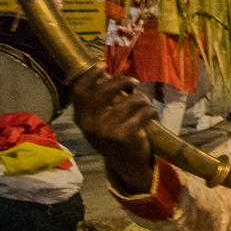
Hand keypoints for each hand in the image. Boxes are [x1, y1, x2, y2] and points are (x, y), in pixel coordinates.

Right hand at [72, 69, 157, 193]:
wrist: (126, 164)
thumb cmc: (114, 134)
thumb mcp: (100, 119)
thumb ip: (100, 99)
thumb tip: (102, 72)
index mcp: (82, 119)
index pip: (80, 92)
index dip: (90, 76)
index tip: (102, 65)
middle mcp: (90, 125)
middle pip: (104, 91)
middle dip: (122, 81)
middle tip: (134, 81)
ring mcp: (107, 131)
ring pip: (130, 100)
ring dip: (142, 100)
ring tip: (144, 106)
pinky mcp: (125, 136)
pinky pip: (143, 112)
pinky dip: (150, 111)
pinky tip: (150, 116)